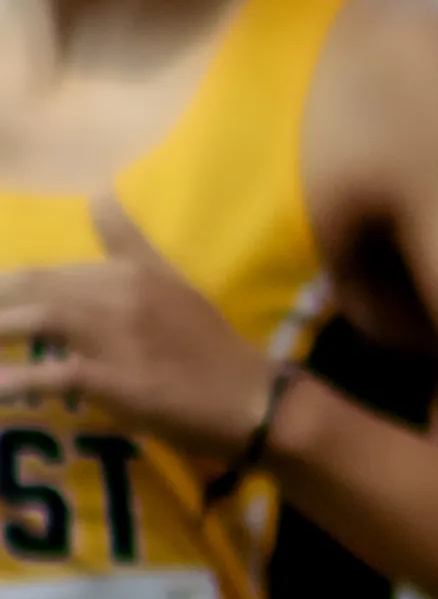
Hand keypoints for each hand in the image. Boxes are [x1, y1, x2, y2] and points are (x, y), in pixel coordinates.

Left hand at [0, 203, 275, 458]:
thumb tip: (98, 197)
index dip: (7, 284)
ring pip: (34, 320)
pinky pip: (49, 376)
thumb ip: (130, 244)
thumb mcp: (172, 282)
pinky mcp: (112, 379)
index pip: (48, 269)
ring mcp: (113, 335)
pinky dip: (14, 384)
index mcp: (128, 270)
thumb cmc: (212, 348)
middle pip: (32, 286)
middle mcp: (116, 293)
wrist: (252, 400)